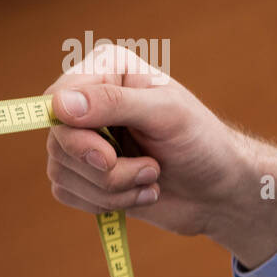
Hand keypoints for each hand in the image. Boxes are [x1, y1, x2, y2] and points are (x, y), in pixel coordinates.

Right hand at [46, 44, 276, 267]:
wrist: (218, 191)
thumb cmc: (202, 143)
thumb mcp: (166, 114)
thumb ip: (114, 103)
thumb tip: (60, 105)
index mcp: (105, 73)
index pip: (58, 99)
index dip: (72, 133)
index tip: (106, 156)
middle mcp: (87, 104)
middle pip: (59, 141)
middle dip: (105, 168)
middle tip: (151, 169)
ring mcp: (81, 141)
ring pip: (61, 172)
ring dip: (112, 188)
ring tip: (152, 178)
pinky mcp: (81, 175)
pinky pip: (67, 193)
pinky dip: (105, 202)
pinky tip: (138, 192)